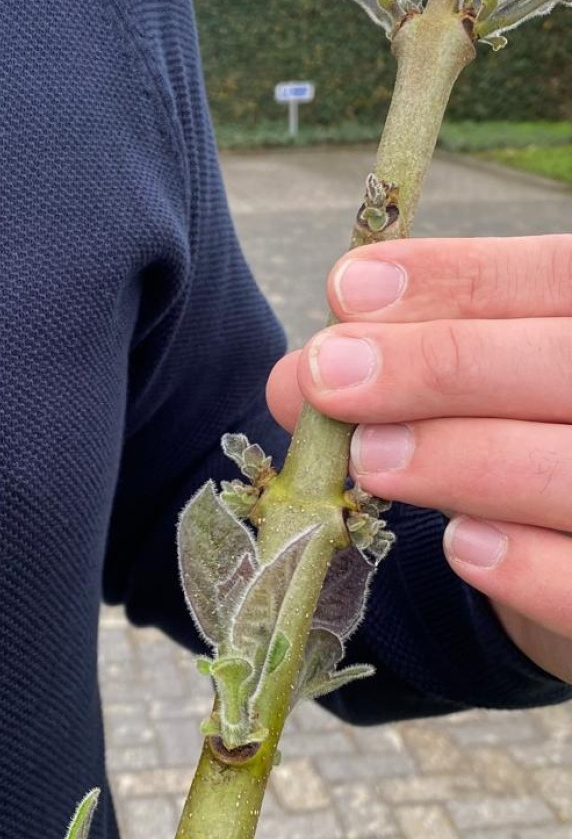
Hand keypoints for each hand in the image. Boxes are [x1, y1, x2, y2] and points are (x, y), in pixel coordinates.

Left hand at [266, 235, 571, 685]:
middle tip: (330, 376)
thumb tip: (294, 381)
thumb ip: (393, 367)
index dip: (457, 277)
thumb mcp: (466, 389)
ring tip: (369, 462)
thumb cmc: (520, 442)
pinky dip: (524, 563)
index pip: (556, 275)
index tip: (347, 289)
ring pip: (570, 470)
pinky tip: (460, 546)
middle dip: (437, 365)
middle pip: (564, 362)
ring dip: (459, 459)